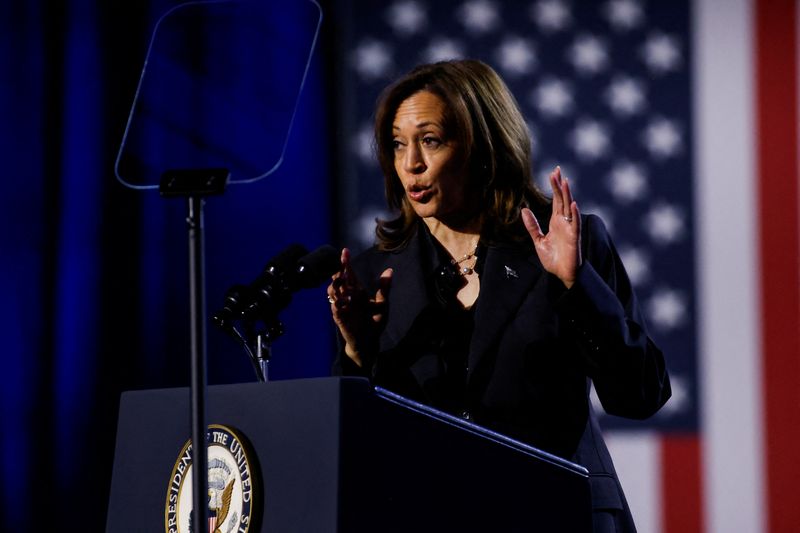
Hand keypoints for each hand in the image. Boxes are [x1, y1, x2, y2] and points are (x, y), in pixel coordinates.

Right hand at [326, 248, 392, 366]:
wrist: (369, 341)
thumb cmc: (374, 322)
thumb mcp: (383, 304)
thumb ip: (384, 288)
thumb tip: (389, 270)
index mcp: (357, 291)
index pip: (349, 274)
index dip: (345, 263)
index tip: (345, 251)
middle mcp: (348, 297)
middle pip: (339, 280)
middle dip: (338, 272)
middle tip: (341, 265)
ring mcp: (343, 307)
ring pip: (333, 293)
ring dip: (335, 286)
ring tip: (341, 280)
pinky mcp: (341, 319)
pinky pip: (335, 309)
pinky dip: (338, 304)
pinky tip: (345, 300)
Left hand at [521, 166, 581, 287]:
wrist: (562, 274)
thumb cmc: (553, 258)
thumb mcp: (538, 240)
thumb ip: (532, 226)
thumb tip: (524, 210)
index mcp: (556, 221)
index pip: (556, 200)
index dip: (555, 186)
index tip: (553, 173)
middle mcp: (564, 222)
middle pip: (562, 199)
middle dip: (559, 185)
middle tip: (557, 170)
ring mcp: (570, 228)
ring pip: (569, 208)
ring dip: (567, 195)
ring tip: (564, 181)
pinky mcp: (574, 237)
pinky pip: (575, 224)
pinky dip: (574, 214)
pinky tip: (573, 204)